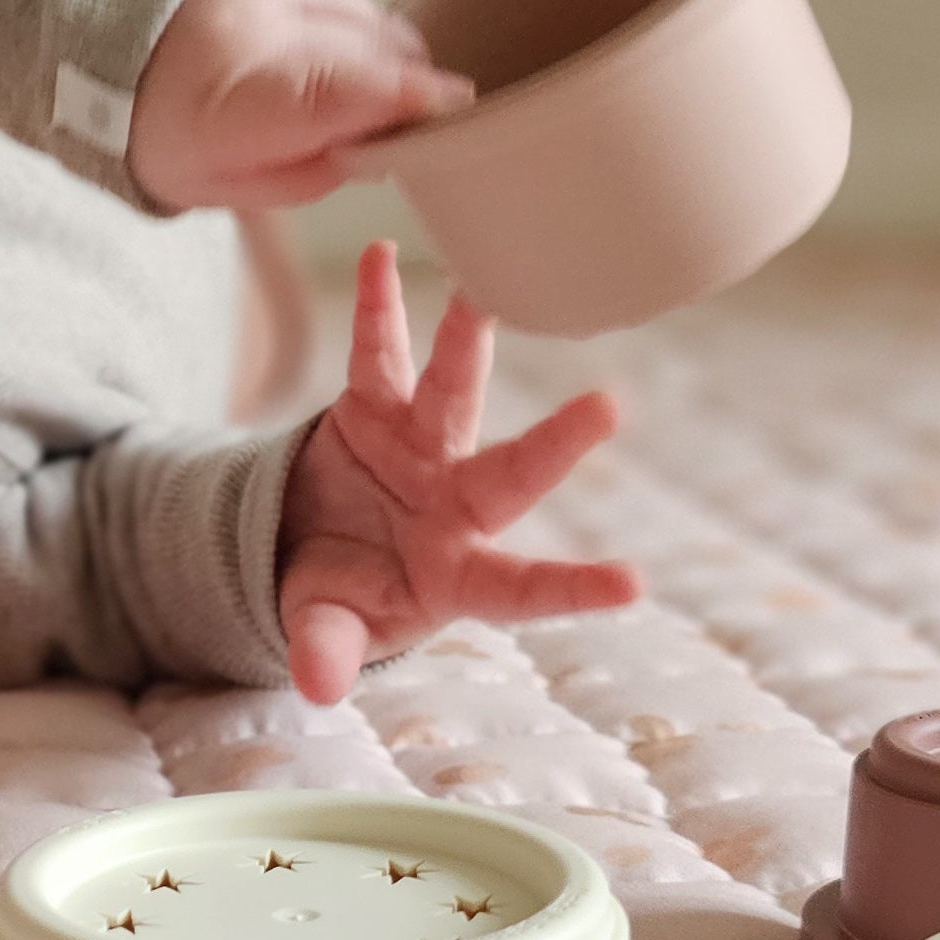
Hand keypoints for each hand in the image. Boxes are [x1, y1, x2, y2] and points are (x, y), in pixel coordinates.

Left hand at [129, 0, 466, 211]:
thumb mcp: (226, 185)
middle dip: (398, 89)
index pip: (331, 91)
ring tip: (323, 84)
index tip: (452, 106)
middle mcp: (249, 25)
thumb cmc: (161, 133)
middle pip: (372, 51)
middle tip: (378, 124)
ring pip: (367, 17)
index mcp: (225, 104)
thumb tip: (391, 141)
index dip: (401, 98)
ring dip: (369, 56)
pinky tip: (297, 45)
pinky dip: (338, 26)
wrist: (89, 33)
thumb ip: (312, 172)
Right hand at [276, 244, 638, 702]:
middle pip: (510, 473)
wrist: (304, 543)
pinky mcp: (376, 408)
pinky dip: (379, 308)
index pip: (519, 586)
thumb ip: (327, 648)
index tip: (634, 584)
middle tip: (609, 405)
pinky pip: (378, 354)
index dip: (571, 587)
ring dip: (468, 342)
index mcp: (455, 572)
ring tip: (485, 290)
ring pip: (454, 392)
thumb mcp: (326, 628)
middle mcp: (454, 502)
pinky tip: (383, 254)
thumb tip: (320, 685)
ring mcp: (421, 448)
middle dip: (556, 444)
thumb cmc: (338, 599)